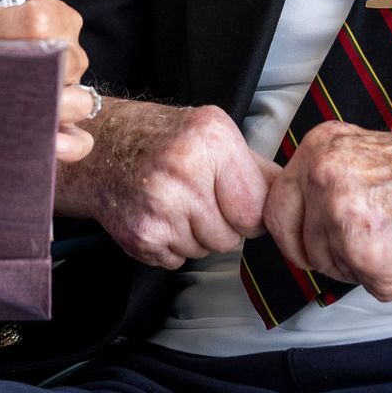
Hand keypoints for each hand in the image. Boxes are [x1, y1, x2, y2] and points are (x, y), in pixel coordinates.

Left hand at [0, 0, 94, 161]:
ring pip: (76, 101)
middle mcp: (72, 60)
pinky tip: (46, 139)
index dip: (0, 25)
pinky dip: (66, 143)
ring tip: (10, 101)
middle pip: (54, 60)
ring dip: (43, 102)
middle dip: (14, 61)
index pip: (40, 19)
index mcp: (61, 22)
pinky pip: (82, 142)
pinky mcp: (68, 133)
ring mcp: (73, 98)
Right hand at [62, 99, 275, 268]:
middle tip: (197, 198)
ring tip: (175, 204)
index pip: (256, 209)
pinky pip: (178, 260)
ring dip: (195, 235)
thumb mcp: (212, 132)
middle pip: (232, 236)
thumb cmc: (158, 139)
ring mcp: (160, 207)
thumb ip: (254, 167)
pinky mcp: (142, 236)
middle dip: (221, 224)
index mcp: (210, 141)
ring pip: (206, 251)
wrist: (100, 149)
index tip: (234, 200)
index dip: (248, 211)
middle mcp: (184, 172)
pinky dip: (171, 244)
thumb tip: (291, 194)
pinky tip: (158, 216)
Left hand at [261, 125, 391, 301]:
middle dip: (327, 257)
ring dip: (368, 267)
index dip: (292, 233)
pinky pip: (371, 288)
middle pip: (298, 244)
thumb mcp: (365, 151)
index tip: (309, 242)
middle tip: (364, 249)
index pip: (275, 206)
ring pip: (333, 268)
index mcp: (320, 147)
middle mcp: (324, 177)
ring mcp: (343, 216)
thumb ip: (326, 177)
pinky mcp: (368, 254)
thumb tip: (295, 214)